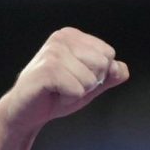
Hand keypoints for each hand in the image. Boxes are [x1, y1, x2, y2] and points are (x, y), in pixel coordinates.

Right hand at [0, 27, 128, 130]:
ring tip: (58, 90)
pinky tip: (53, 95)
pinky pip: (78, 90)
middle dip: (89, 84)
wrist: (26, 112)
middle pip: (103, 64)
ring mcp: (52, 52)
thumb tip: (122, 69)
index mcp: (72, 36)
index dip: (97, 74)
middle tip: (66, 86)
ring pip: (91, 80)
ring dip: (78, 93)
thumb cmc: (56, 95)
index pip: (108, 55)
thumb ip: (109, 76)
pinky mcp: (47, 70)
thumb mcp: (89, 85)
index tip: (75, 78)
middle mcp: (61, 38)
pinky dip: (69, 99)